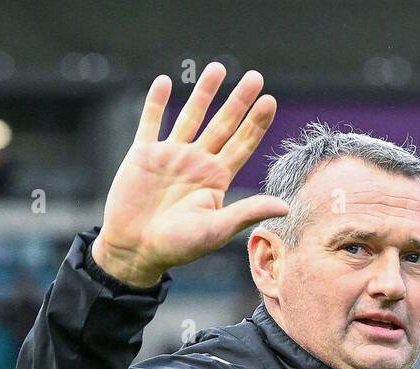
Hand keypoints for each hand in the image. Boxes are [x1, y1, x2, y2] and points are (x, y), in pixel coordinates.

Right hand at [92, 62, 290, 286]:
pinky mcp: (142, 155)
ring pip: (190, 116)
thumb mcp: (217, 230)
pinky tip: (165, 82)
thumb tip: (285, 206)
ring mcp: (170, 156)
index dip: (256, 123)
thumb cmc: (177, 247)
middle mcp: (196, 163)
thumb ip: (247, 212)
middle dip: (239, 101)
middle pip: (223, 124)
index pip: (242, 144)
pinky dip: (156, 102)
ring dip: (204, 93)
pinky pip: (150, 122)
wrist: (135, 250)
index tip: (270, 101)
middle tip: (255, 76)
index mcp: (216, 179)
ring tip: (218, 68)